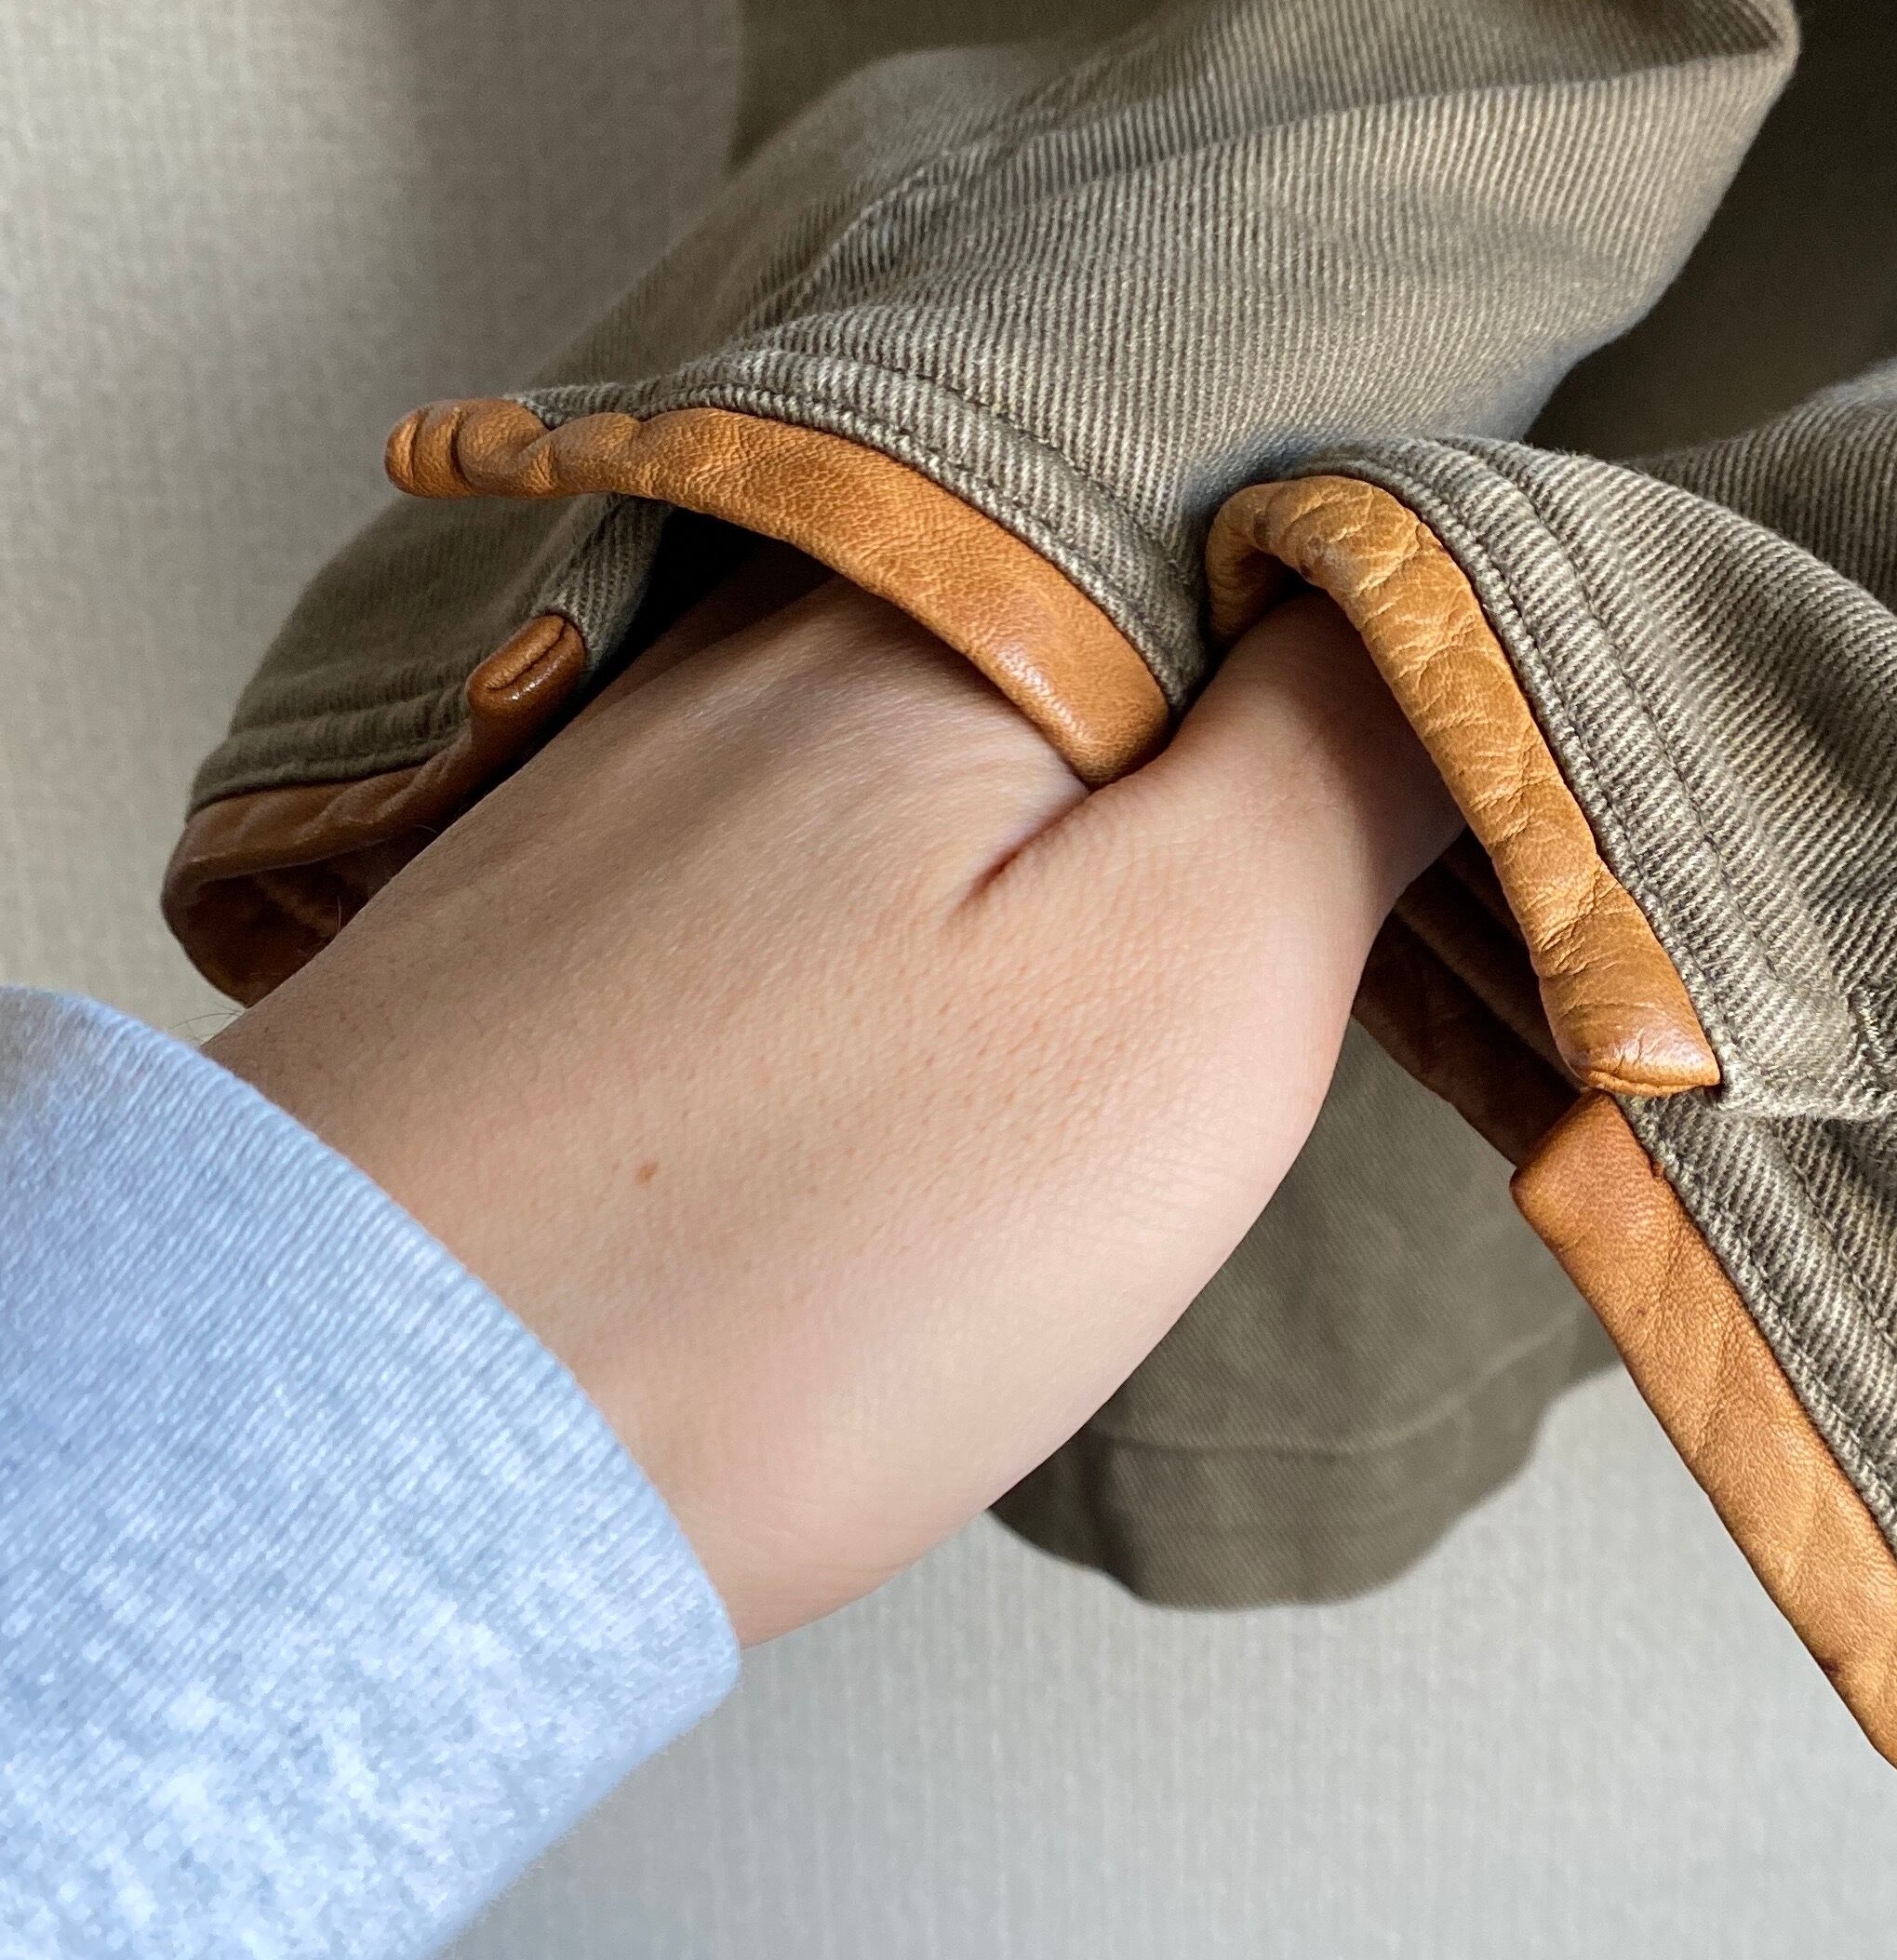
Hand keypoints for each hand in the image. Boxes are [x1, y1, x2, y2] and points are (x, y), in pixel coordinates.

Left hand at [208, 564, 1457, 1643]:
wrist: (377, 1465)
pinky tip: (952, 1055)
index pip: (1270, 494)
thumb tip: (1452, 574)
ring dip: (1100, 844)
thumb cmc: (803, 1241)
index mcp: (956, 588)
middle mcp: (782, 619)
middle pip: (1129, 611)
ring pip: (993, 735)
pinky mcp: (605, 902)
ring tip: (1140, 1017)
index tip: (1456, 814)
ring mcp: (668, 756)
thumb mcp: (1187, 977)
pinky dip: (954, 920)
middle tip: (1322, 948)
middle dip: (1260, 749)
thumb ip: (1356, 738)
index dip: (1409, 630)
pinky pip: (858, 842)